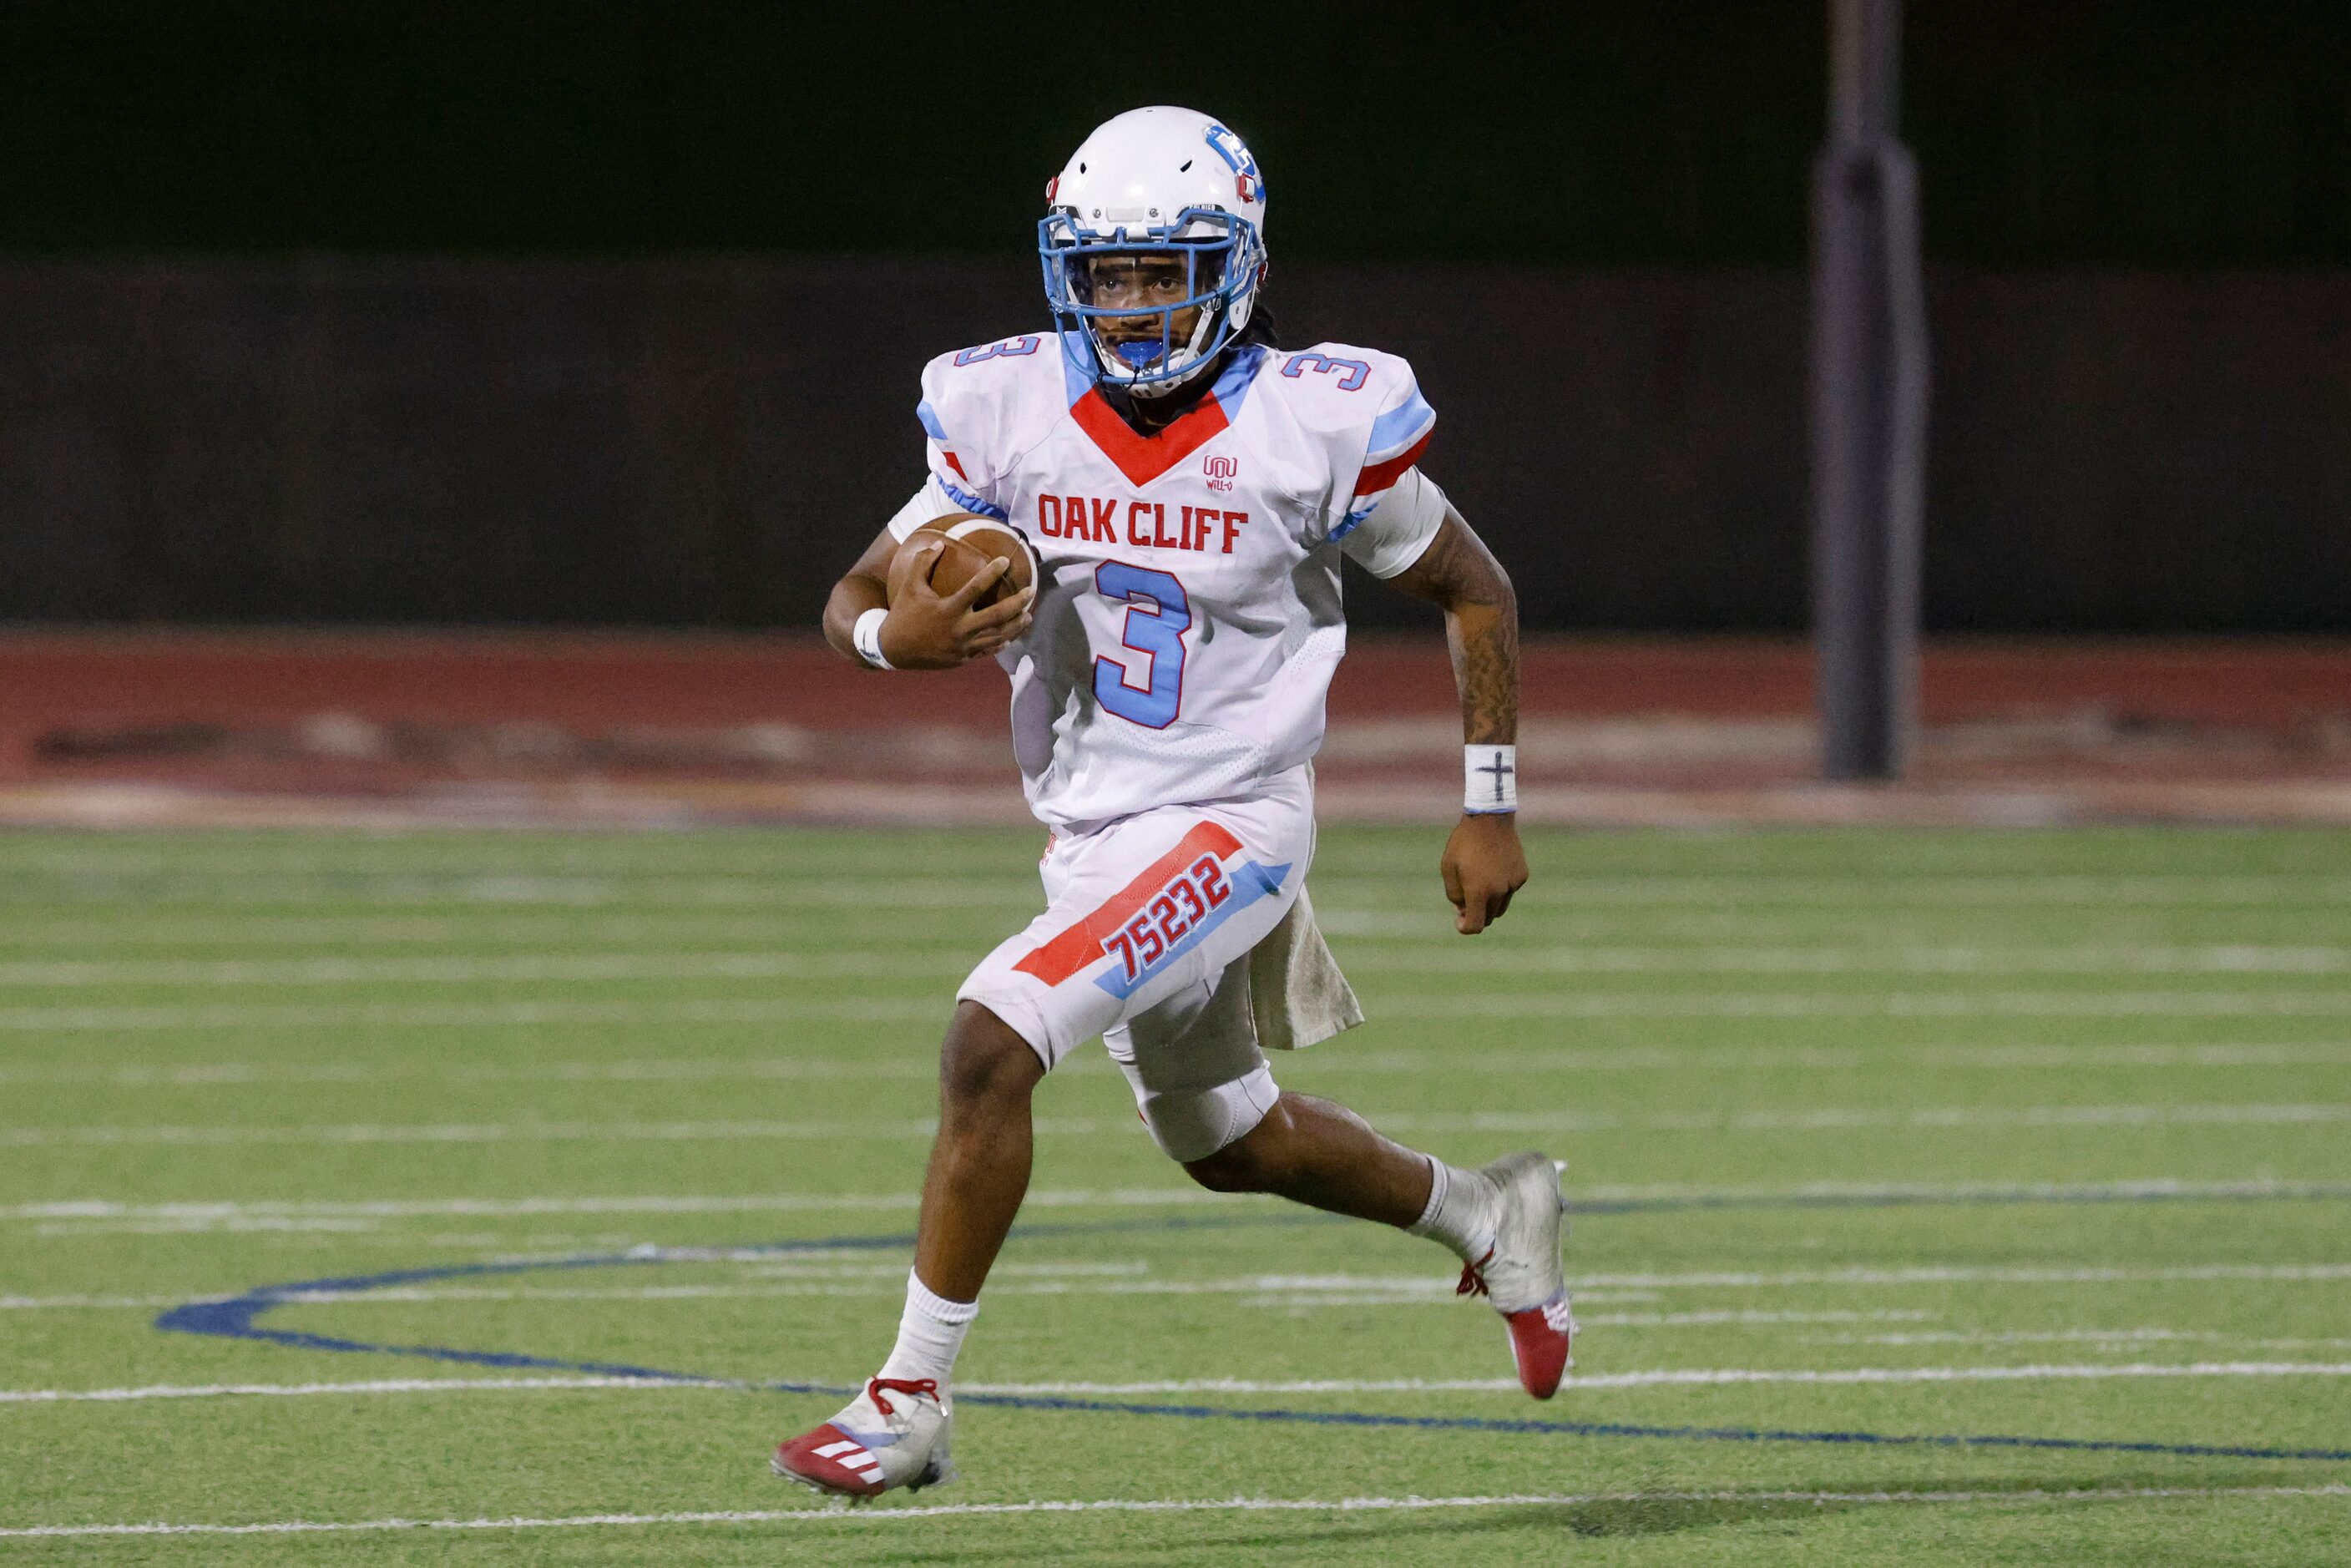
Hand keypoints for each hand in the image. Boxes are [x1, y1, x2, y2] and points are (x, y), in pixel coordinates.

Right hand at [879, 542, 1035, 668]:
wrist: (893, 650)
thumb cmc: (903, 614)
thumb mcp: (909, 586)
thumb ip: (922, 563)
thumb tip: (938, 544)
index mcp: (948, 609)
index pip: (975, 588)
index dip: (991, 573)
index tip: (1005, 561)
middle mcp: (959, 629)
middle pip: (996, 617)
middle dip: (1017, 605)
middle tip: (1031, 592)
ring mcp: (963, 647)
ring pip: (997, 637)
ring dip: (1015, 626)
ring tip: (1028, 616)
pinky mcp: (963, 659)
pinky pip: (987, 651)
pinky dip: (1000, 643)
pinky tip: (1010, 636)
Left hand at [1440, 813, 1527, 934]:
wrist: (1489, 819)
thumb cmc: (1464, 843)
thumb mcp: (1448, 868)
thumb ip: (1454, 894)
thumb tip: (1462, 911)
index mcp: (1479, 891)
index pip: (1476, 925)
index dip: (1465, 928)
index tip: (1459, 922)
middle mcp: (1498, 891)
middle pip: (1488, 917)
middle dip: (1476, 913)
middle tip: (1464, 902)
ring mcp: (1513, 884)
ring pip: (1500, 907)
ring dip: (1489, 904)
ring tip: (1478, 884)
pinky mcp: (1521, 875)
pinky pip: (1509, 891)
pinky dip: (1500, 888)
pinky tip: (1493, 869)